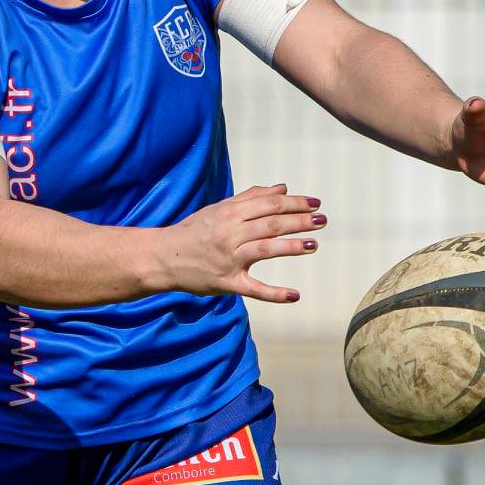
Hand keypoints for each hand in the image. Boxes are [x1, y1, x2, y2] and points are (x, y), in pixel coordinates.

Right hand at [160, 183, 323, 302]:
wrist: (163, 257)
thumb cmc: (193, 231)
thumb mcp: (219, 209)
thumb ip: (250, 198)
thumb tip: (282, 188)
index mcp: (229, 214)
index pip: (267, 205)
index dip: (293, 203)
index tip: (315, 204)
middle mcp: (229, 234)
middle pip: (269, 224)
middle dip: (298, 221)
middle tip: (322, 220)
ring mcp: (228, 259)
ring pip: (264, 249)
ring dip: (291, 246)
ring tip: (314, 244)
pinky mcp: (226, 283)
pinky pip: (253, 288)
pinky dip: (274, 293)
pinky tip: (295, 295)